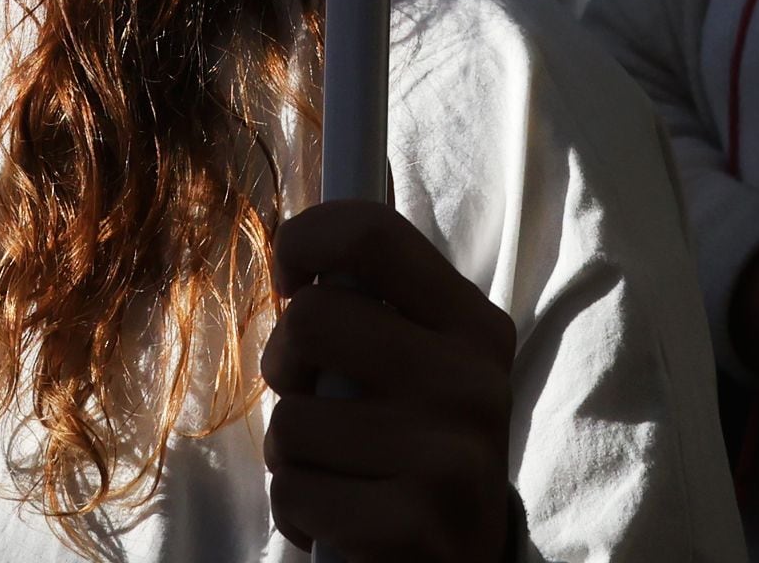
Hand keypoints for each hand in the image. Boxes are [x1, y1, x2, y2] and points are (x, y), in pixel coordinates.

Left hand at [259, 199, 517, 562]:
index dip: (304, 241)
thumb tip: (296, 246)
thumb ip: (376, 309)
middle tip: (312, 399)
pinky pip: (294, 493)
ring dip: (292, 456)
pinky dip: (298, 513)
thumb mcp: (422, 366)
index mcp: (473, 326)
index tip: (291, 283)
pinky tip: (343, 521)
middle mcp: (471, 381)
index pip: (370, 233)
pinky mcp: (414, 524)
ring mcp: (448, 455)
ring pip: (291, 421)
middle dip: (285, 365)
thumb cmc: (416, 450)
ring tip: (340, 474)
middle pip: (311, 319)